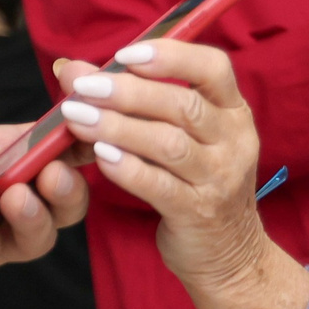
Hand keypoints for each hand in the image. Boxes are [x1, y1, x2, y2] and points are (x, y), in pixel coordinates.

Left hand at [0, 112, 87, 308]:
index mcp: (0, 161)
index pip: (54, 152)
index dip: (79, 144)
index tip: (93, 130)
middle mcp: (0, 202)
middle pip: (62, 204)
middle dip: (69, 190)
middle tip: (54, 176)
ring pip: (35, 238)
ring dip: (33, 215)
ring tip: (17, 196)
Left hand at [54, 38, 308, 308]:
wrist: (229, 254)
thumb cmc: (195, 183)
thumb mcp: (185, 137)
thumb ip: (138, 100)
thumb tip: (73, 70)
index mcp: (234, 111)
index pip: (213, 68)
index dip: (169, 55)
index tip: (125, 53)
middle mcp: (234, 141)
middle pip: (183, 105)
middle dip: (127, 91)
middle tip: (82, 87)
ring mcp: (220, 178)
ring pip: (168, 143)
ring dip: (118, 126)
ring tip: (76, 118)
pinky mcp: (199, 212)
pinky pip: (159, 185)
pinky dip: (127, 168)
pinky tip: (99, 155)